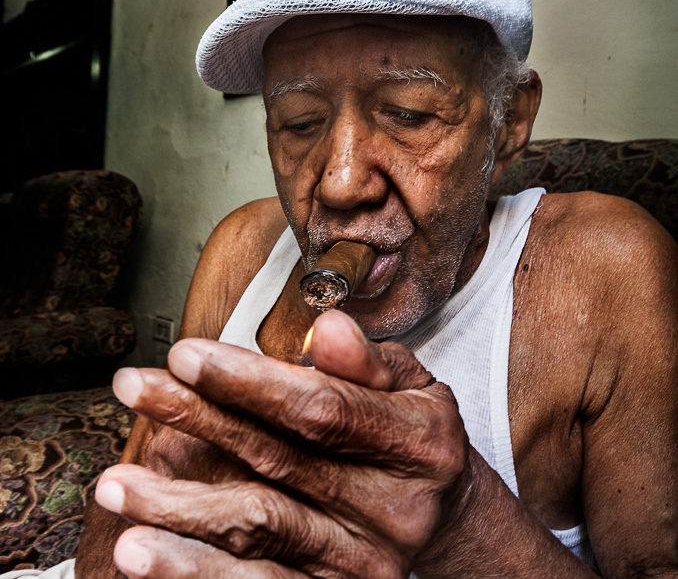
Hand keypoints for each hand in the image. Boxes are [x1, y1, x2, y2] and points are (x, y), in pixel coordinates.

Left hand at [96, 310, 471, 577]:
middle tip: (134, 387)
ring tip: (114, 483)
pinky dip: (194, 573)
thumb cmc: (416, 438)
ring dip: (178, 508)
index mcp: (418, 445)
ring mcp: (361, 564)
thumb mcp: (412, 386)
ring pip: (257, 531)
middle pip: (278, 461)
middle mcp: (395, 511)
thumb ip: (367, 361)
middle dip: (198, 419)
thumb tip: (327, 327)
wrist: (446, 522)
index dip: (250, 381)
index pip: (323, 409)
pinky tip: (144, 552)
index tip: (185, 354)